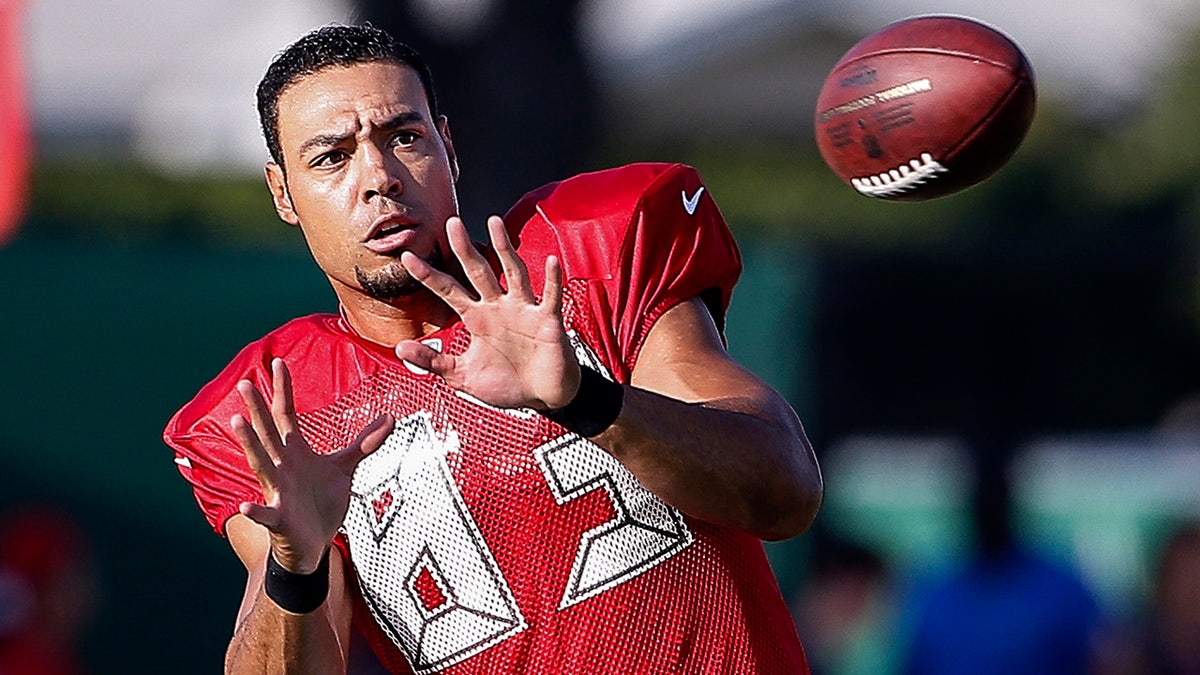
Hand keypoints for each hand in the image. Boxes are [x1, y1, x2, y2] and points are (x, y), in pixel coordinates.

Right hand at [231, 358, 392, 572]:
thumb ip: (364, 443)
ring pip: (261, 464)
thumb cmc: (321, 504)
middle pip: (268, 433)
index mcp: (295, 453)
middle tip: (246, 383)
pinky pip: (266, 514)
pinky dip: (256, 511)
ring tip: (238, 422)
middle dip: (257, 409)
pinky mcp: (279, 519)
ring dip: (250, 444)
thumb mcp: (344, 467)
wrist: (312, 545)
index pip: (286, 415)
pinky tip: (247, 505)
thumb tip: (389, 418)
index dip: (283, 390)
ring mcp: (278, 492)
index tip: (278, 362)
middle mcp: (282, 467)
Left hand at [397, 215, 579, 409]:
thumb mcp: (462, 375)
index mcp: (477, 318)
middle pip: (478, 271)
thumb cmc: (507, 384)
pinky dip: (552, 279)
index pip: (448, 291)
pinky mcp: (547, 320)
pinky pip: (550, 296)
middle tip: (450, 223)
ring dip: (503, 248)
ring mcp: (524, 310)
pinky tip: (551, 262)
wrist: (542, 397)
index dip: (428, 275)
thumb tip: (400, 349)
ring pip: (513, 272)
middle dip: (464, 248)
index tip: (407, 256)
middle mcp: (498, 307)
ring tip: (494, 223)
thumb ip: (433, 361)